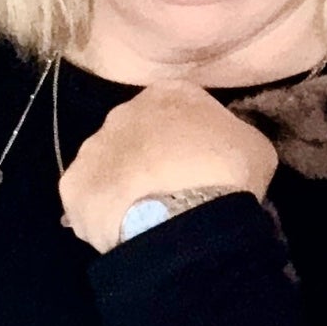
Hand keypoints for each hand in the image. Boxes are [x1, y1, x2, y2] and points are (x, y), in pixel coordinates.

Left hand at [59, 81, 278, 253]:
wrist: (186, 215)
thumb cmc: (228, 174)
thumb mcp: (253, 146)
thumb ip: (232, 137)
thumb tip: (225, 148)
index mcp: (169, 93)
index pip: (176, 108)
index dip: (186, 139)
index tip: (199, 166)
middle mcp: (124, 110)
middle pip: (135, 134)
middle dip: (149, 159)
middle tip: (170, 192)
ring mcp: (93, 147)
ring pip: (107, 165)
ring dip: (122, 185)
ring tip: (145, 217)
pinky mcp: (73, 185)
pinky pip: (86, 199)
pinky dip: (100, 213)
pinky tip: (120, 233)